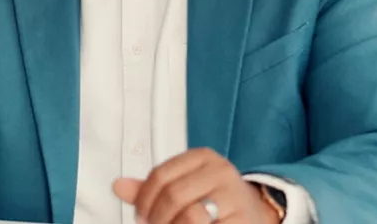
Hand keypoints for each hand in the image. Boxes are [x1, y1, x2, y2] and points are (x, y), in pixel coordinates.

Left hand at [112, 148, 280, 223]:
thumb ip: (152, 189)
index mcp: (203, 157)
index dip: (144, 200)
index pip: (160, 174)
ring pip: (190, 215)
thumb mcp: (185, 188)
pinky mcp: (242, 220)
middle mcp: (221, 171)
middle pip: (173, 195)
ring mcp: (234, 196)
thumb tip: (118, 186)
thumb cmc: (216, 202)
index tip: (142, 216)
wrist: (258, 216)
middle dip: (157, 219)